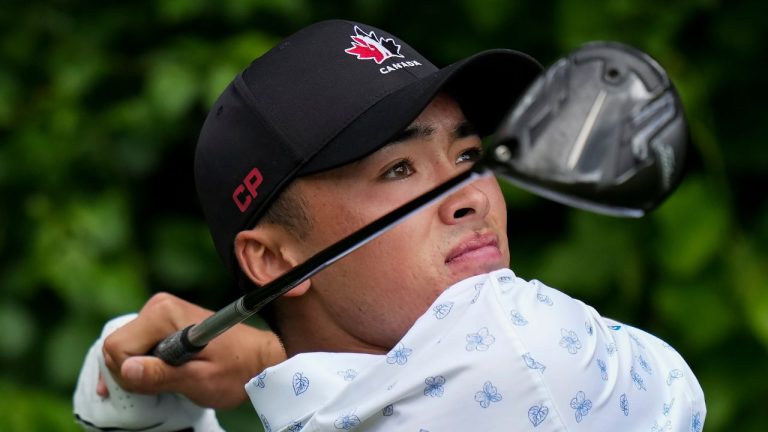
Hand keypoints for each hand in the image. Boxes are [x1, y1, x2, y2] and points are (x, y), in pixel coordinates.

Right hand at [101, 292, 285, 408]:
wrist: (258, 358)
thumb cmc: (236, 369)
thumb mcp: (199, 380)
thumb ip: (161, 375)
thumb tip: (126, 370)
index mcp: (163, 314)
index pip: (117, 348)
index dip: (131, 375)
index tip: (157, 384)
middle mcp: (158, 306)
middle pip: (115, 347)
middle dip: (132, 373)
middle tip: (165, 384)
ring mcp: (159, 312)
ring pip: (123, 348)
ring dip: (138, 370)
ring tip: (168, 379)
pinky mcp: (162, 322)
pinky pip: (136, 345)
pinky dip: (142, 364)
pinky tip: (159, 375)